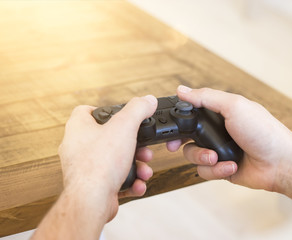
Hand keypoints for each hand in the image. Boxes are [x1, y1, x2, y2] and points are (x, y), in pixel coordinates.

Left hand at [58, 95, 156, 220]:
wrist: (92, 201)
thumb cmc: (99, 163)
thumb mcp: (124, 126)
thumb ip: (138, 109)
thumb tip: (148, 100)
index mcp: (78, 128)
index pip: (86, 111)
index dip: (104, 110)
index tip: (120, 115)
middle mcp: (78, 147)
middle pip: (110, 138)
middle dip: (133, 145)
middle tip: (143, 148)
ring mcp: (85, 168)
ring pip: (116, 161)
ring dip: (136, 164)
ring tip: (144, 168)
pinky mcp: (94, 186)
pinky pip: (115, 179)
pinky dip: (130, 181)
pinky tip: (138, 183)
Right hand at [167, 86, 291, 191]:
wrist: (280, 163)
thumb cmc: (263, 132)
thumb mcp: (234, 106)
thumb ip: (206, 97)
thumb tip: (182, 90)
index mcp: (220, 113)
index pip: (191, 112)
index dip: (179, 118)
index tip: (171, 124)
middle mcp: (217, 131)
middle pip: (186, 136)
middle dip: (180, 142)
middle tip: (175, 145)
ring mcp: (218, 150)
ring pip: (191, 155)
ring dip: (202, 157)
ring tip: (217, 157)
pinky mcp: (221, 168)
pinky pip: (204, 171)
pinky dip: (216, 169)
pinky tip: (231, 166)